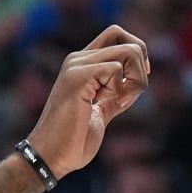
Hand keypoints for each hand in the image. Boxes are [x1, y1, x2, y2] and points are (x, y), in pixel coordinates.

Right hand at [28, 26, 150, 179]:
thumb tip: (136, 83)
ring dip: (136, 80)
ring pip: (128, 51)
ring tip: (121, 102)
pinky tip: (107, 105)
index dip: (136, 55)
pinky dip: (122, 90)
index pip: (116, 35)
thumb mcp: (101, 113)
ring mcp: (77, 65)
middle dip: (140, 63)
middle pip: (124, 36)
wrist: (51, 157)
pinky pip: (116, 69)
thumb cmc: (73, 142)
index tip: (135, 85)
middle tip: (132, 93)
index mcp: (83, 65)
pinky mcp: (78, 77)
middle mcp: (79, 58)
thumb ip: (115, 96)